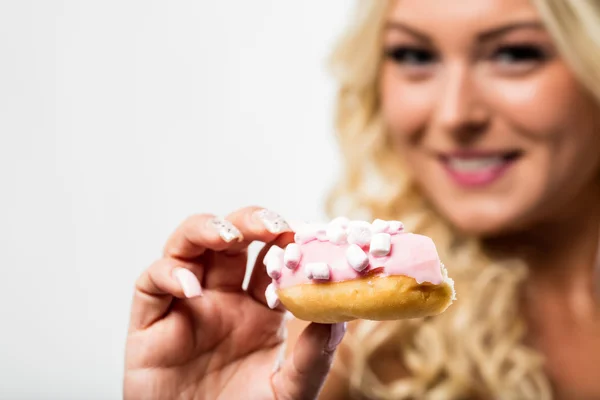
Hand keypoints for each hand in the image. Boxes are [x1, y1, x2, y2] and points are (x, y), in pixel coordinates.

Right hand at [124, 207, 345, 399]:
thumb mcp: (288, 393)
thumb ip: (311, 358)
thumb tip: (338, 319)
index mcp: (257, 309)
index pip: (270, 260)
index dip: (285, 243)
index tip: (306, 236)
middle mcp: (221, 298)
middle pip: (230, 240)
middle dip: (250, 222)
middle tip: (272, 226)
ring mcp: (185, 305)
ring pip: (187, 245)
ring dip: (206, 230)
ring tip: (229, 237)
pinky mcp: (149, 323)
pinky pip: (151, 283)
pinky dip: (168, 275)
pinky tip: (191, 289)